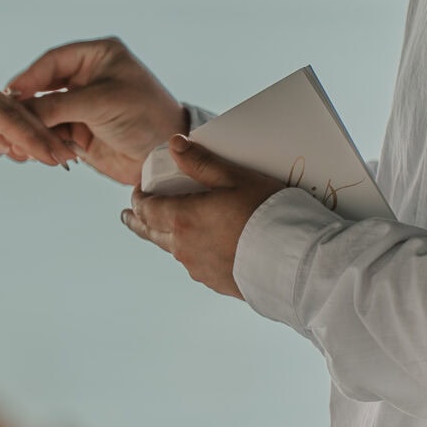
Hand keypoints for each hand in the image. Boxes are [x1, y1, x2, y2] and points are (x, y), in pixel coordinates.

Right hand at [7, 37, 187, 184]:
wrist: (164, 157)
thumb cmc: (145, 117)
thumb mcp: (100, 103)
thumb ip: (57, 105)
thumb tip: (19, 110)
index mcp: (98, 56)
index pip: (54, 61)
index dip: (30, 77)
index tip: (11, 93)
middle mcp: (88, 77)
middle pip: (44, 86)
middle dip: (28, 104)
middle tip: (9, 118)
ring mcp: (82, 105)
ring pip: (45, 112)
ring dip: (33, 126)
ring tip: (18, 139)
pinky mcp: (79, 130)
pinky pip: (51, 132)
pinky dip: (41, 140)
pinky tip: (31, 149)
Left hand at [120, 135, 282, 297]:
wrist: (296, 263)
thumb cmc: (267, 214)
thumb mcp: (235, 179)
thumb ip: (201, 163)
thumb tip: (173, 143)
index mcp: (182, 219)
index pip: (146, 209)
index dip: (138, 198)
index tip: (139, 190)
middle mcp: (183, 247)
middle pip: (150, 232)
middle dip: (138, 220)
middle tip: (130, 215)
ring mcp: (198, 268)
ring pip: (171, 249)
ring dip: (164, 236)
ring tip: (164, 229)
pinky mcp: (215, 282)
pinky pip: (193, 264)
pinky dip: (189, 252)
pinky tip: (198, 247)